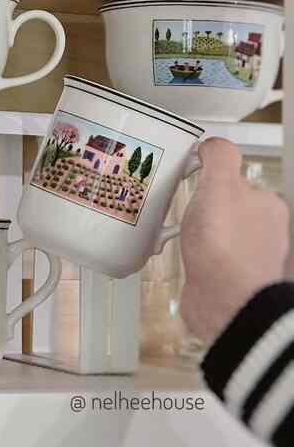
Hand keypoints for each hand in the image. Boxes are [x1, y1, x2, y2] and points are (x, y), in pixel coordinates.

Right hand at [179, 138, 289, 344]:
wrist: (224, 302)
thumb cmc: (226, 247)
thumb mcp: (220, 184)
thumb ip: (219, 157)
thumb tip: (211, 144)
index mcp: (267, 205)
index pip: (238, 177)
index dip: (210, 173)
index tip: (191, 174)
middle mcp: (263, 231)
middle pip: (226, 204)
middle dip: (202, 203)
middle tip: (182, 202)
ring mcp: (246, 256)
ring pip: (216, 232)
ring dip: (196, 230)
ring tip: (178, 229)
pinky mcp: (228, 278)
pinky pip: (207, 256)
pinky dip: (192, 253)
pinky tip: (180, 252)